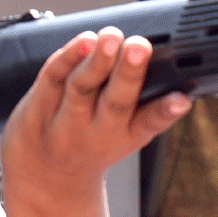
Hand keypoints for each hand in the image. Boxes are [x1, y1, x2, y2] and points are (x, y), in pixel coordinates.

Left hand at [0, 27, 190, 205]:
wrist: (43, 177)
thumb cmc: (91, 147)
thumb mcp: (127, 137)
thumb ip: (149, 110)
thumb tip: (179, 79)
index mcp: (127, 135)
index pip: (149, 124)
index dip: (166, 112)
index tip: (180, 99)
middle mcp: (97, 132)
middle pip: (114, 103)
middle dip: (128, 74)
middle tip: (139, 48)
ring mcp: (64, 122)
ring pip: (81, 88)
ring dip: (96, 62)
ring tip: (109, 39)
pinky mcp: (37, 107)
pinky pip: (52, 78)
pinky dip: (67, 58)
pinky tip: (81, 42)